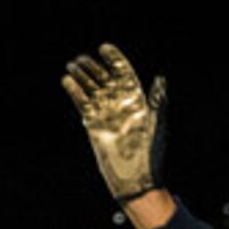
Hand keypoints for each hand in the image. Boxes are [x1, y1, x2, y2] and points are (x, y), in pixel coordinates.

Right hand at [61, 44, 169, 201]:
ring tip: (72, 65)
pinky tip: (67, 81)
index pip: (124, 73)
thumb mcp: (158, 123)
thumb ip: (157, 99)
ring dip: (82, 77)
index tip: (104, 47)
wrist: (137, 180)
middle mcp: (120, 104)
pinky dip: (75, 93)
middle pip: (104, 79)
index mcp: (137, 100)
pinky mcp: (93, 126)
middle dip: (93, 67)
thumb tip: (160, 78)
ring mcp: (106, 114)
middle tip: (81, 58)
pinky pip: (83, 105)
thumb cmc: (152, 153)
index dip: (114, 59)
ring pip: (92, 90)